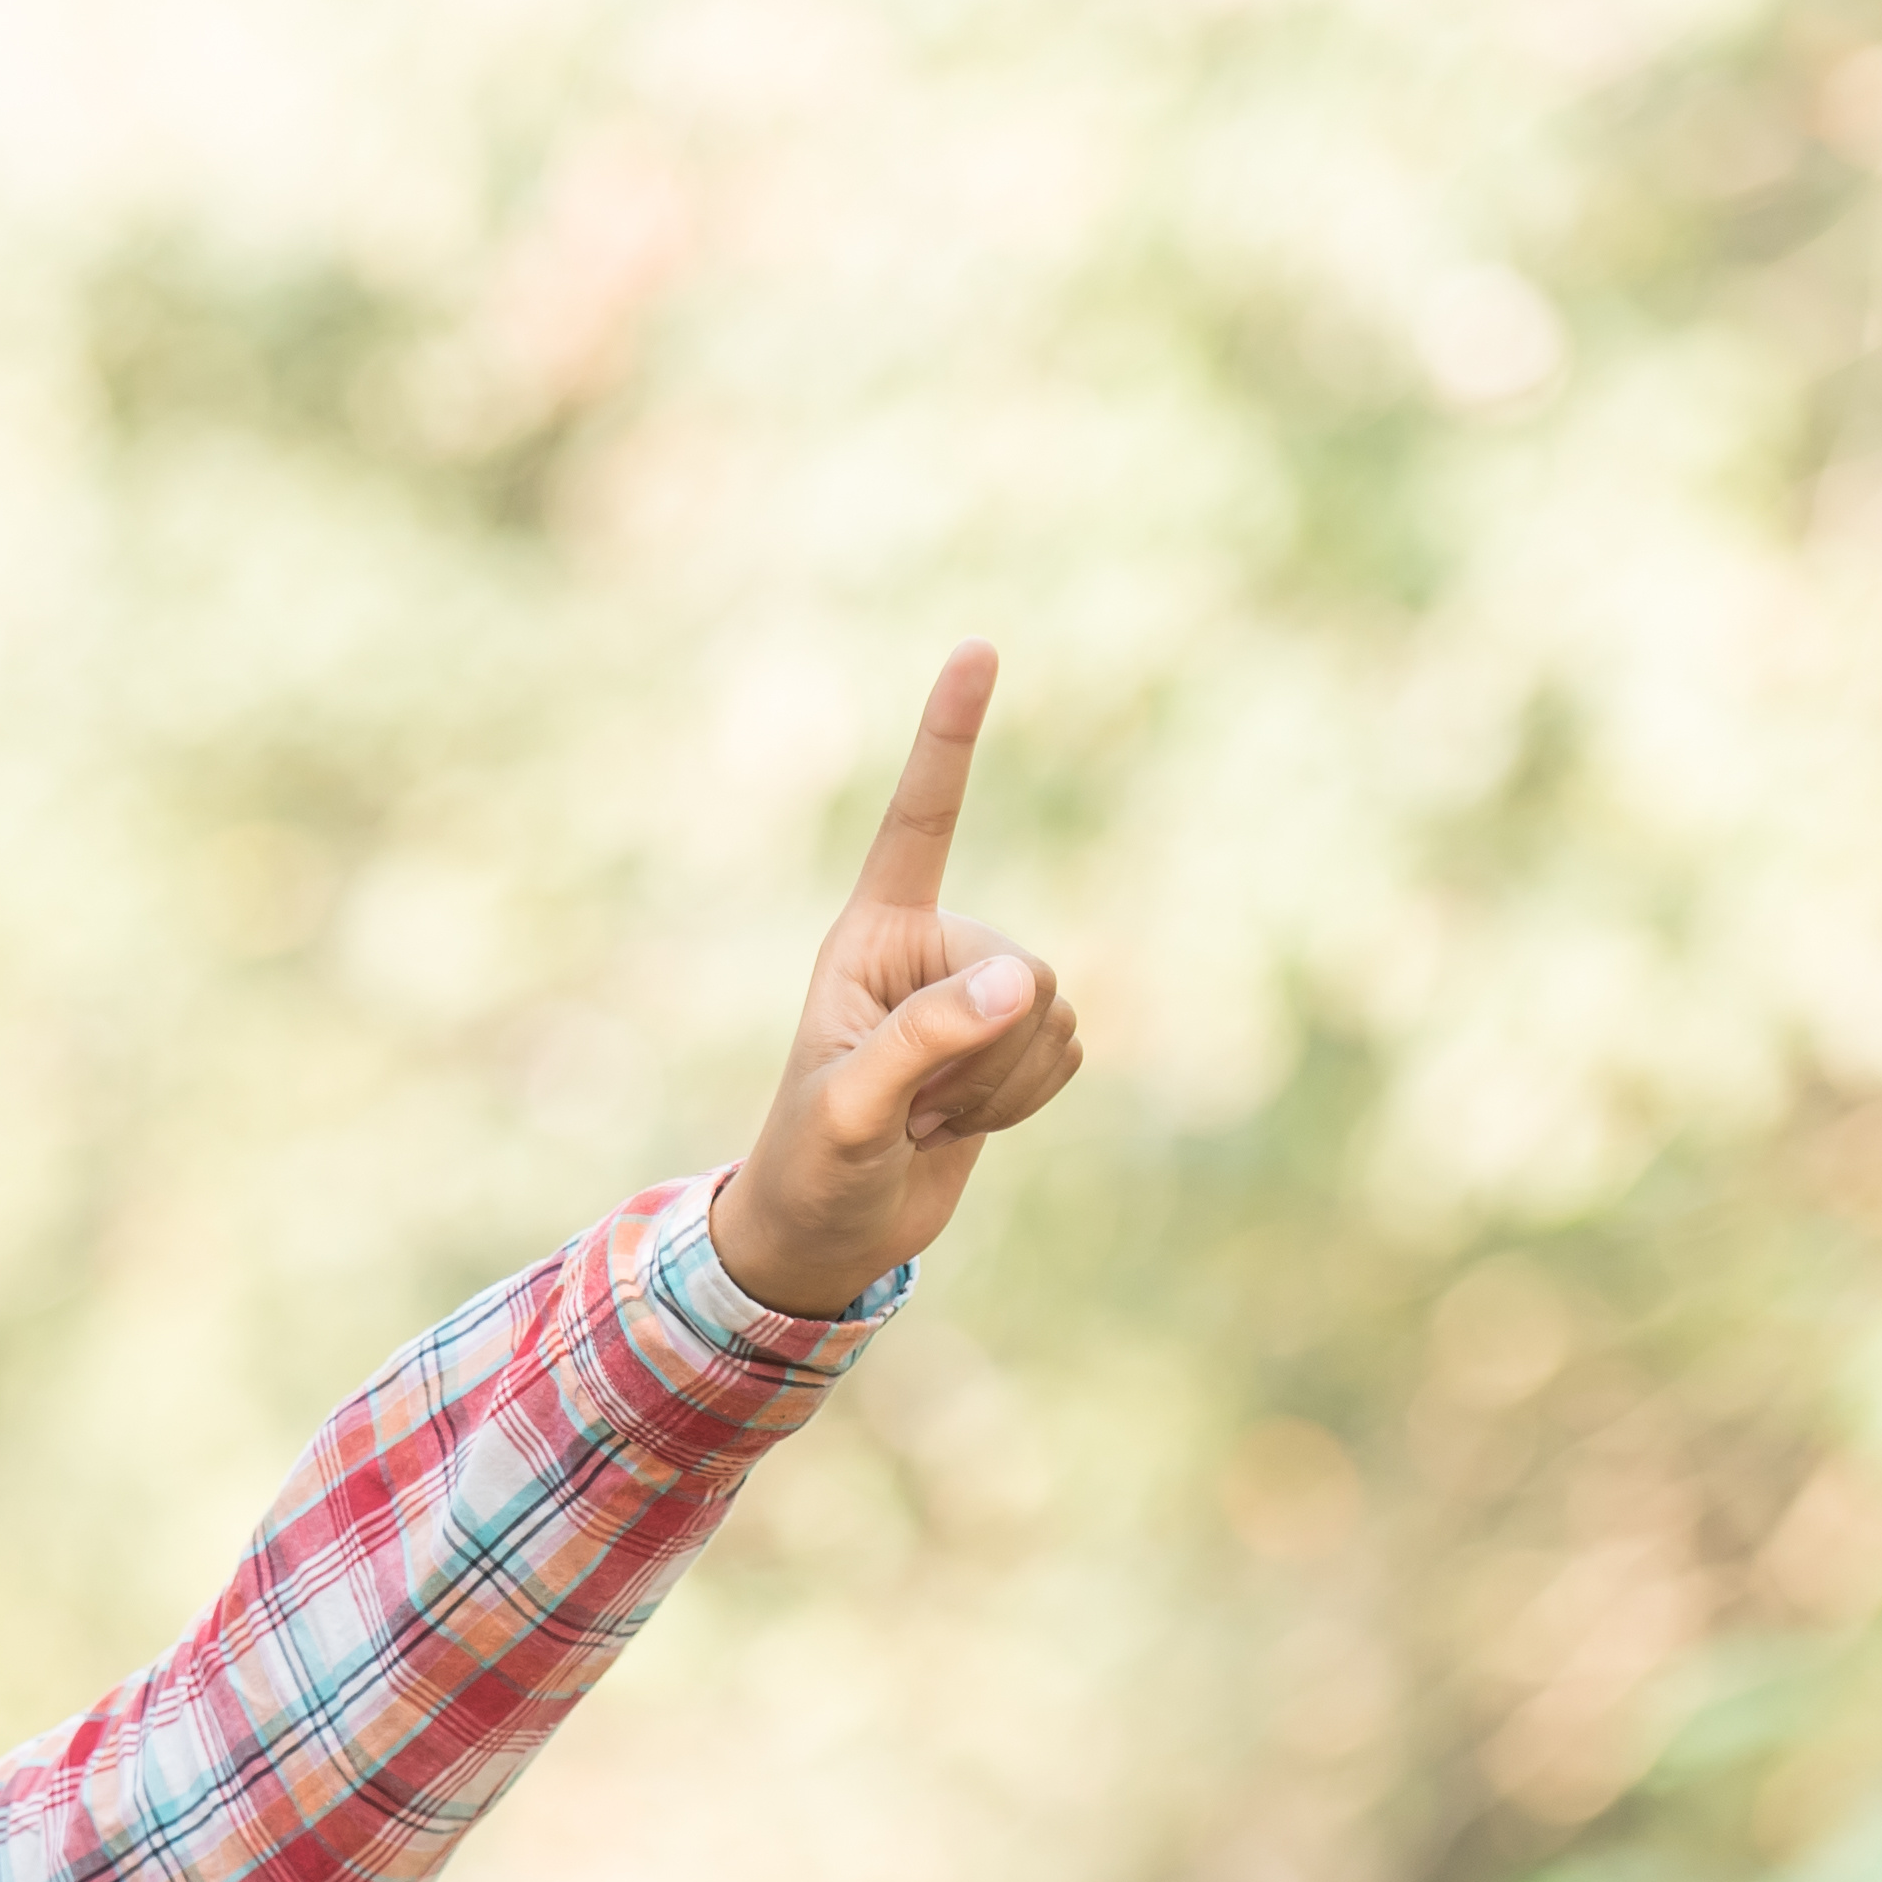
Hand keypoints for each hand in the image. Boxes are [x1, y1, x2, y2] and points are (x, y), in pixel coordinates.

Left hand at [716, 642, 1084, 1320]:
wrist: (830, 1233)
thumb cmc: (813, 1164)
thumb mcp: (851, 1107)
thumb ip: (929, 1039)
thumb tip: (1024, 984)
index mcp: (874, 933)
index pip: (923, 819)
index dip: (950, 737)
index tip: (978, 648)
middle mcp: (933, 949)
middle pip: (1026, 966)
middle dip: (985, 1050)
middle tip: (915, 1102)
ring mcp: (979, 995)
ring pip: (1054, 1014)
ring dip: (1002, 1085)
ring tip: (927, 1113)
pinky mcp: (1016, 1043)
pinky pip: (1068, 1056)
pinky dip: (1023, 1103)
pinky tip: (962, 1122)